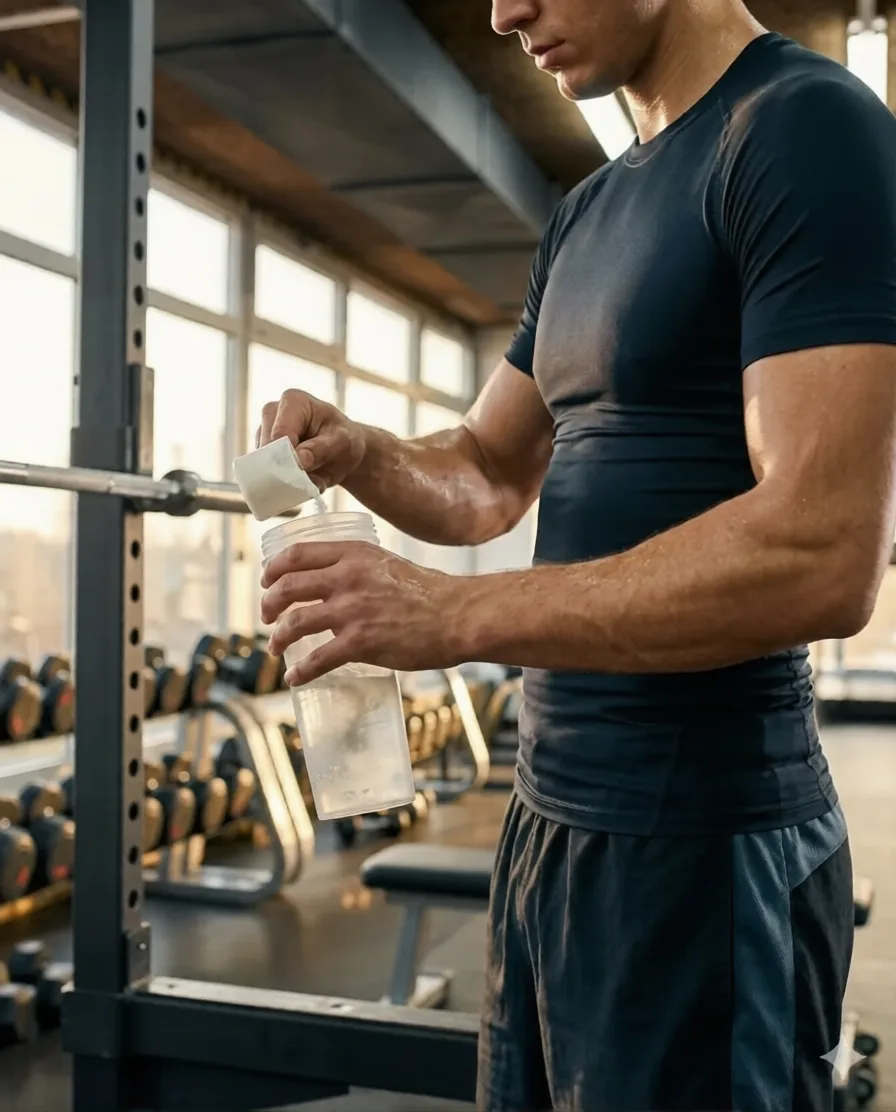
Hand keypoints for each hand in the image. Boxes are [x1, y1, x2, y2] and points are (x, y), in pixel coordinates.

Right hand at [255, 389, 364, 492]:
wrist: (343, 451)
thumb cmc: (344, 438)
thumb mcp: (342, 442)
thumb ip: (320, 450)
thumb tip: (298, 461)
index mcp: (293, 401)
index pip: (281, 432)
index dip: (288, 454)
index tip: (302, 469)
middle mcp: (272, 413)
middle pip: (266, 447)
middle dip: (285, 467)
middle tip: (307, 478)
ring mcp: (264, 433)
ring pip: (262, 462)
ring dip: (285, 476)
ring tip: (309, 477)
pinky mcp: (262, 452)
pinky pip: (264, 472)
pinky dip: (282, 481)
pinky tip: (300, 480)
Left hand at [261, 541, 467, 684]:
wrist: (456, 615)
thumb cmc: (428, 592)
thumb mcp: (386, 563)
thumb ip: (356, 568)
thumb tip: (330, 583)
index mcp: (353, 555)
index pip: (297, 554)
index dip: (273, 569)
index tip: (267, 581)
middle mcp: (347, 578)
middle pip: (287, 587)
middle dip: (268, 604)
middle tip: (266, 616)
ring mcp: (352, 611)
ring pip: (294, 623)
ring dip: (278, 638)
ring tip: (275, 647)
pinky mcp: (360, 643)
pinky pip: (317, 659)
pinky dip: (300, 671)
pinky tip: (295, 676)